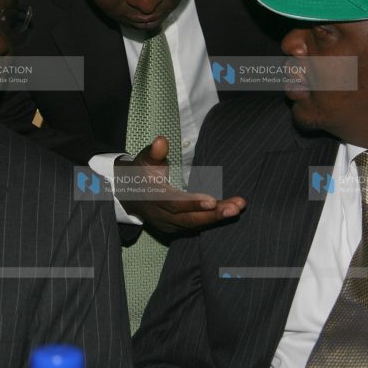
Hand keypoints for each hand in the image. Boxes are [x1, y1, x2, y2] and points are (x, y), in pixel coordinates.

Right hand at [115, 136, 245, 233]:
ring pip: (196, 223)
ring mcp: (169, 224)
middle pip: (189, 219)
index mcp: (153, 197)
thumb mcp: (143, 160)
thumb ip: (154, 152)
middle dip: (213, 215)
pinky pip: (197, 224)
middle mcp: (161, 215)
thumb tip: (162, 140)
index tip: (212, 201)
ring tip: (238, 206)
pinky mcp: (177, 227)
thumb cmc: (141, 173)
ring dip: (218, 217)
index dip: (192, 204)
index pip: (173, 203)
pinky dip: (213, 218)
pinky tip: (231, 210)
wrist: (129, 195)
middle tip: (235, 208)